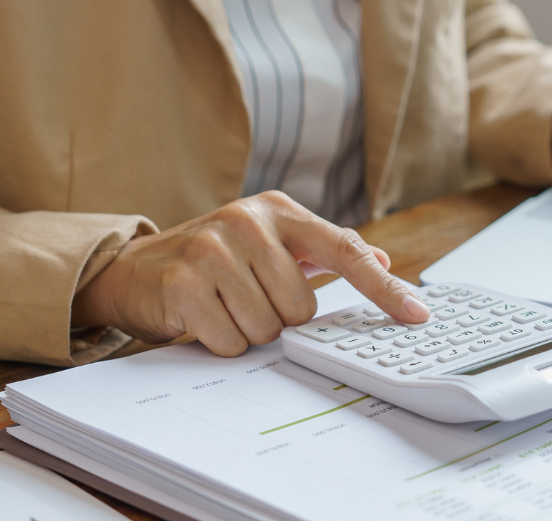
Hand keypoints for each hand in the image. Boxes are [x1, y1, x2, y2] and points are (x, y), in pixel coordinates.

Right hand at [71, 191, 430, 355]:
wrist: (134, 269)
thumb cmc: (211, 260)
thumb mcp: (268, 245)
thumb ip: (323, 252)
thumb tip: (383, 258)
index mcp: (278, 210)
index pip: (344, 249)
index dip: (383, 286)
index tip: (417, 314)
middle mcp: (247, 221)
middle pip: (301, 307)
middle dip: (277, 318)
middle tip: (245, 300)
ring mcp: (214, 249)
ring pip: (267, 328)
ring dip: (246, 331)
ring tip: (221, 306)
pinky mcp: (185, 281)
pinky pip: (231, 340)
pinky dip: (219, 341)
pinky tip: (201, 317)